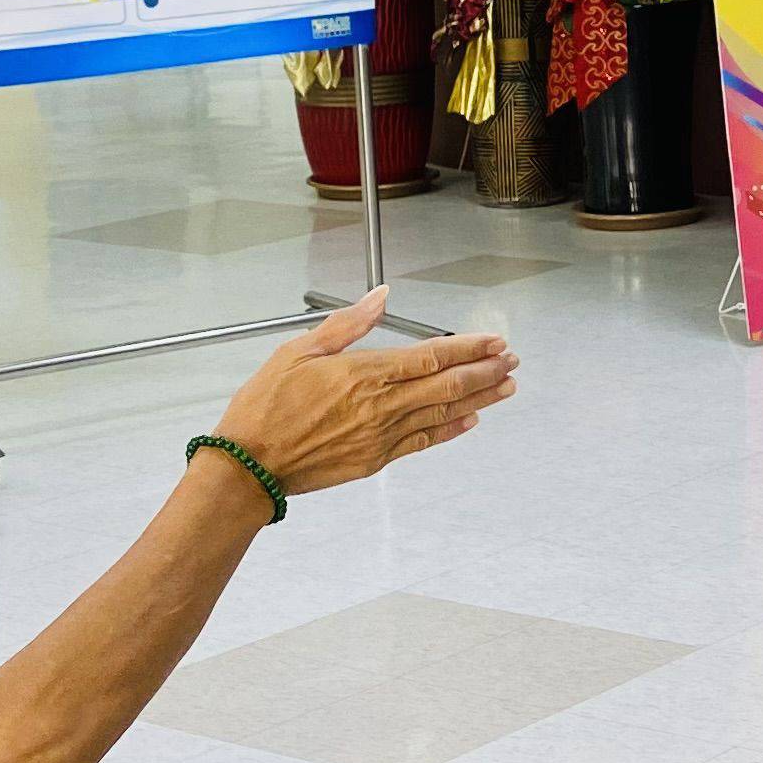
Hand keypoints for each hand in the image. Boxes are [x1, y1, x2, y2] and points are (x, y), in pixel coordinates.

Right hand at [210, 292, 518, 496]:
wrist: (250, 464)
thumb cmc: (267, 406)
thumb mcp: (298, 351)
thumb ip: (347, 324)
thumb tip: (380, 297)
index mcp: (364, 374)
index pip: (430, 357)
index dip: (467, 348)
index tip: (492, 340)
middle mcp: (381, 406)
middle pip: (447, 386)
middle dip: (484, 371)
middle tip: (511, 360)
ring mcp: (382, 436)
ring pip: (443, 414)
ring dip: (479, 399)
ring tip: (506, 386)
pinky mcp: (377, 460)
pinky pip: (424, 442)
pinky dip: (451, 431)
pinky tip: (471, 421)